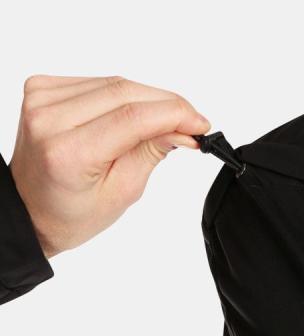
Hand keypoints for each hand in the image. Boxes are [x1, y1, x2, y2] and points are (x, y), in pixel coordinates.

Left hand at [8, 75, 210, 258]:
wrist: (30, 209)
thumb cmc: (72, 212)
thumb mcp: (122, 192)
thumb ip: (151, 153)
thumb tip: (183, 129)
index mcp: (68, 153)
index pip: (132, 117)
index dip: (174, 114)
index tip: (201, 124)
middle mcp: (49, 120)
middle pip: (124, 93)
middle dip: (167, 104)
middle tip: (193, 122)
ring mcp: (42, 99)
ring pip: (113, 84)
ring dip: (147, 100)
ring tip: (165, 123)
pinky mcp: (41, 88)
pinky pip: (96, 83)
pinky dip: (121, 97)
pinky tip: (130, 116)